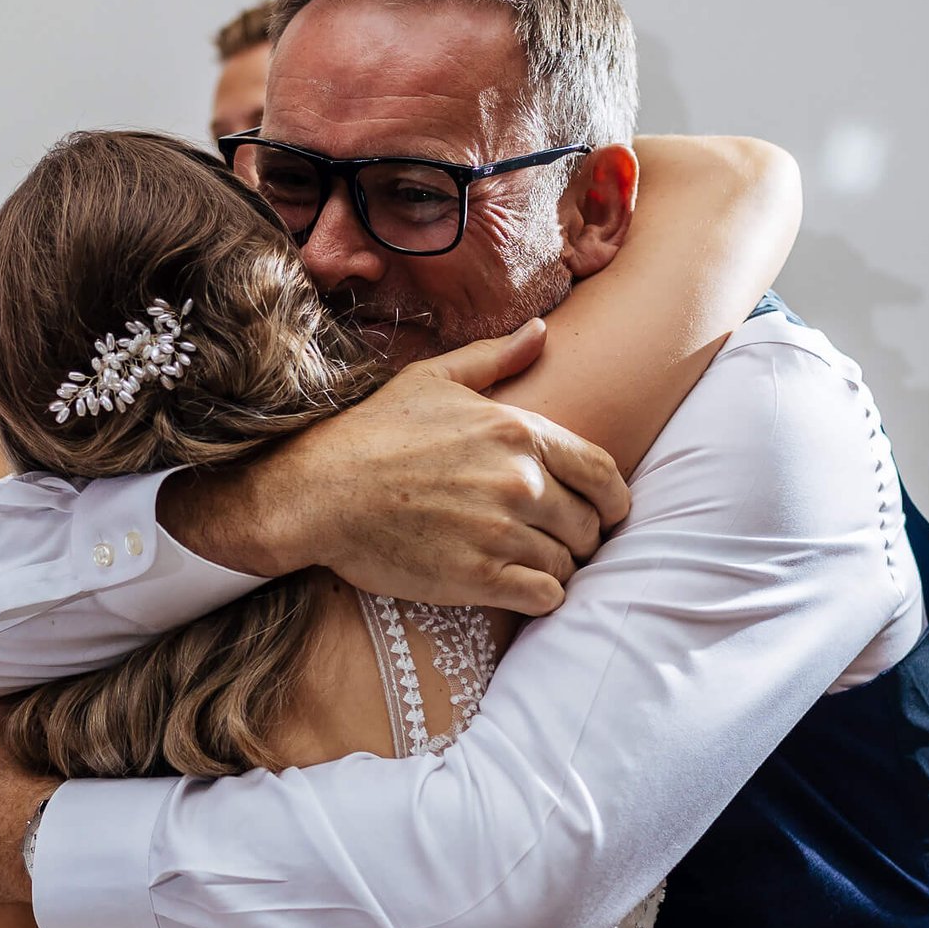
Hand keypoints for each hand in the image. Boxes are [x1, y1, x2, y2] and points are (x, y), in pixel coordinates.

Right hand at [162, 320, 631, 614]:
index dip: (612, 500)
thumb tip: (541, 330)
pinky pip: (544, 597)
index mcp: (518, 432)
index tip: (605, 513)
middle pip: (588, 524)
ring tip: (524, 563)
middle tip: (552, 541)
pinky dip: (538, 596)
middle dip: (577, 536)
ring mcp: (501, 532)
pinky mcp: (479, 578)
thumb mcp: (433, 379)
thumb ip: (496, 358)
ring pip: (566, 563)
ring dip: (553, 567)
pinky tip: (514, 587)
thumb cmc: (370, 433)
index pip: (603, 474)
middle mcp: (520, 481)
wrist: (316, 492)